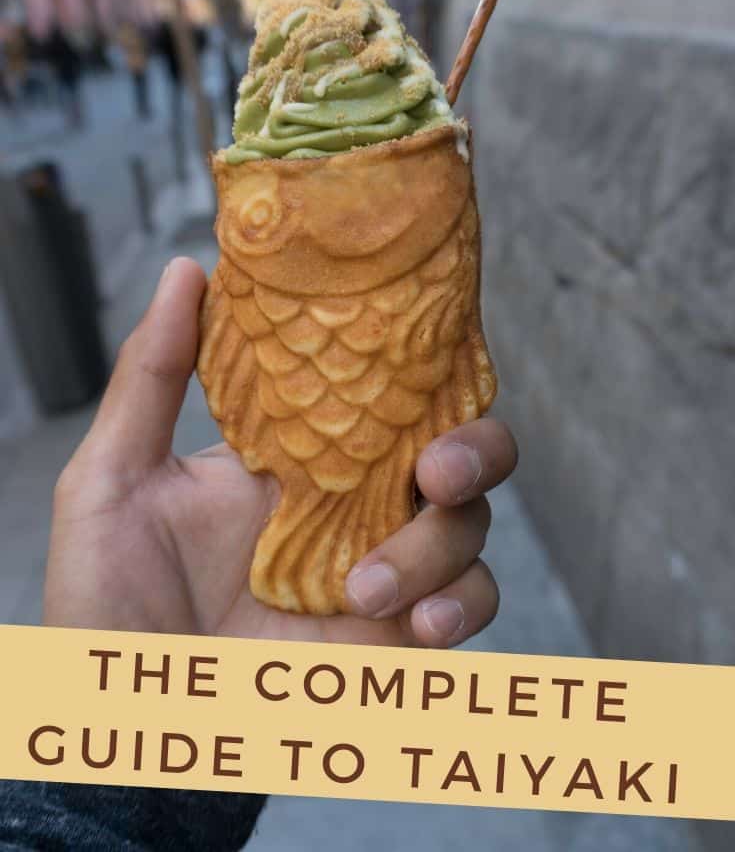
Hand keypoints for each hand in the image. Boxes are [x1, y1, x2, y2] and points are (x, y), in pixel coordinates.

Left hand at [44, 258, 517, 646]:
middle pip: (458, 447)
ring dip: (440, 547)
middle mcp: (353, 502)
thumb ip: (153, 375)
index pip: (384, 392)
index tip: (425, 349)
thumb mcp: (110, 477)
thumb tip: (187, 268)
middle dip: (474, 447)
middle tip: (432, 470)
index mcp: (299, 453)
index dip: (419, 366)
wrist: (128, 726)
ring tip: (362, 590)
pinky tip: (413, 627)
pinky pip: (471, 605)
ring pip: (471, 524)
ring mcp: (381, 566)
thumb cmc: (106, 604)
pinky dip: (460, 607)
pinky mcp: (397, 635)